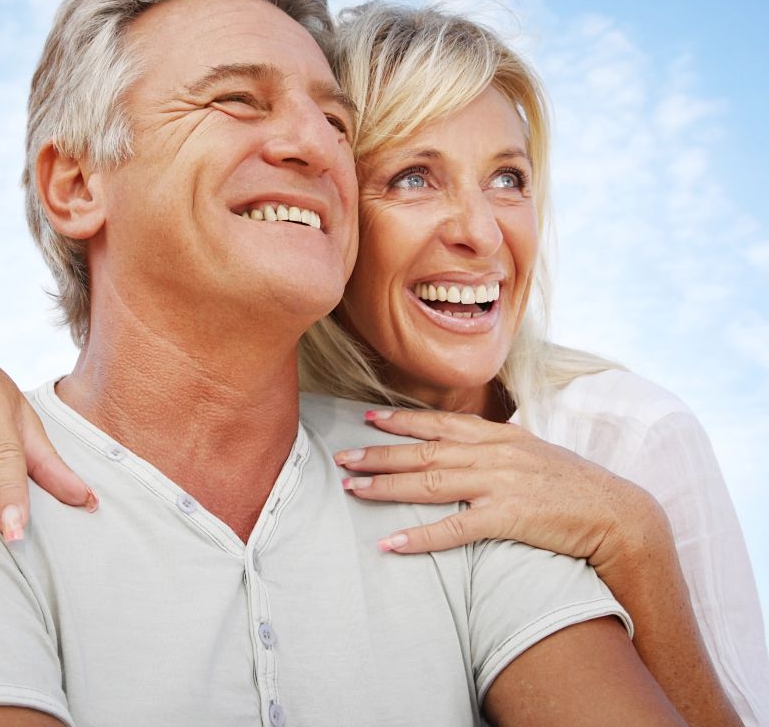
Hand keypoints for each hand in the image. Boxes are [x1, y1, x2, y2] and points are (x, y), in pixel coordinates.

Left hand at [335, 408, 656, 568]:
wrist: (619, 514)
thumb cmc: (574, 486)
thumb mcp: (534, 453)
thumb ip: (498, 447)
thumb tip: (466, 446)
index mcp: (500, 435)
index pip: (441, 422)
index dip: (402, 421)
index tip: (368, 418)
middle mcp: (495, 452)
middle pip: (425, 450)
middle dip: (380, 453)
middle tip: (342, 457)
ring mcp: (501, 483)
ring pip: (430, 481)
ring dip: (387, 487)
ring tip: (352, 490)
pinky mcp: (509, 517)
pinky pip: (455, 528)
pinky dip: (421, 536)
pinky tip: (392, 542)